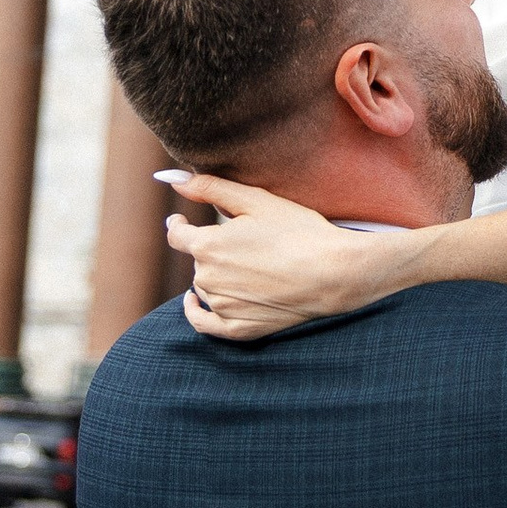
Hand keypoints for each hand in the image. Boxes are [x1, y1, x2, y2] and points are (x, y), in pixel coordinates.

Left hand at [159, 173, 418, 336]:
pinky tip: (196, 302)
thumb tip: (172, 179)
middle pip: (197, 260)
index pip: (176, 234)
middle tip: (243, 240)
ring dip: (214, 275)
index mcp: (207, 245)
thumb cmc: (298, 231)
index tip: (181, 220)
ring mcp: (222, 307)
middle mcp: (208, 279)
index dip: (178, 224)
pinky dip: (196, 311)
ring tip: (246, 264)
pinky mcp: (238, 328)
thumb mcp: (255, 200)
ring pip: (204, 286)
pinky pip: (204, 323)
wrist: (334, 273)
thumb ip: (210, 188)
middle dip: (211, 248)